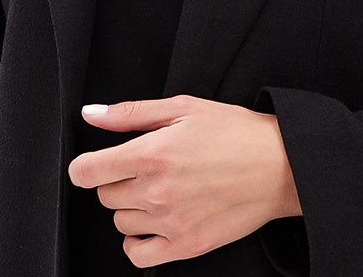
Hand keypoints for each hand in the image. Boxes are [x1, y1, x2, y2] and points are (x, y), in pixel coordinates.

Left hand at [68, 93, 300, 267]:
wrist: (278, 166)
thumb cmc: (233, 131)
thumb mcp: (182, 107)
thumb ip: (131, 113)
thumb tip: (91, 114)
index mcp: (152, 153)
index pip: (87, 171)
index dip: (84, 166)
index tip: (92, 163)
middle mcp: (156, 191)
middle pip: (105, 194)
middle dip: (117, 178)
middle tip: (146, 165)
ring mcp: (170, 222)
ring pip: (120, 220)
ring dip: (131, 205)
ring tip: (160, 187)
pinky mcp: (185, 246)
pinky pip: (138, 254)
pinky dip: (137, 240)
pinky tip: (153, 221)